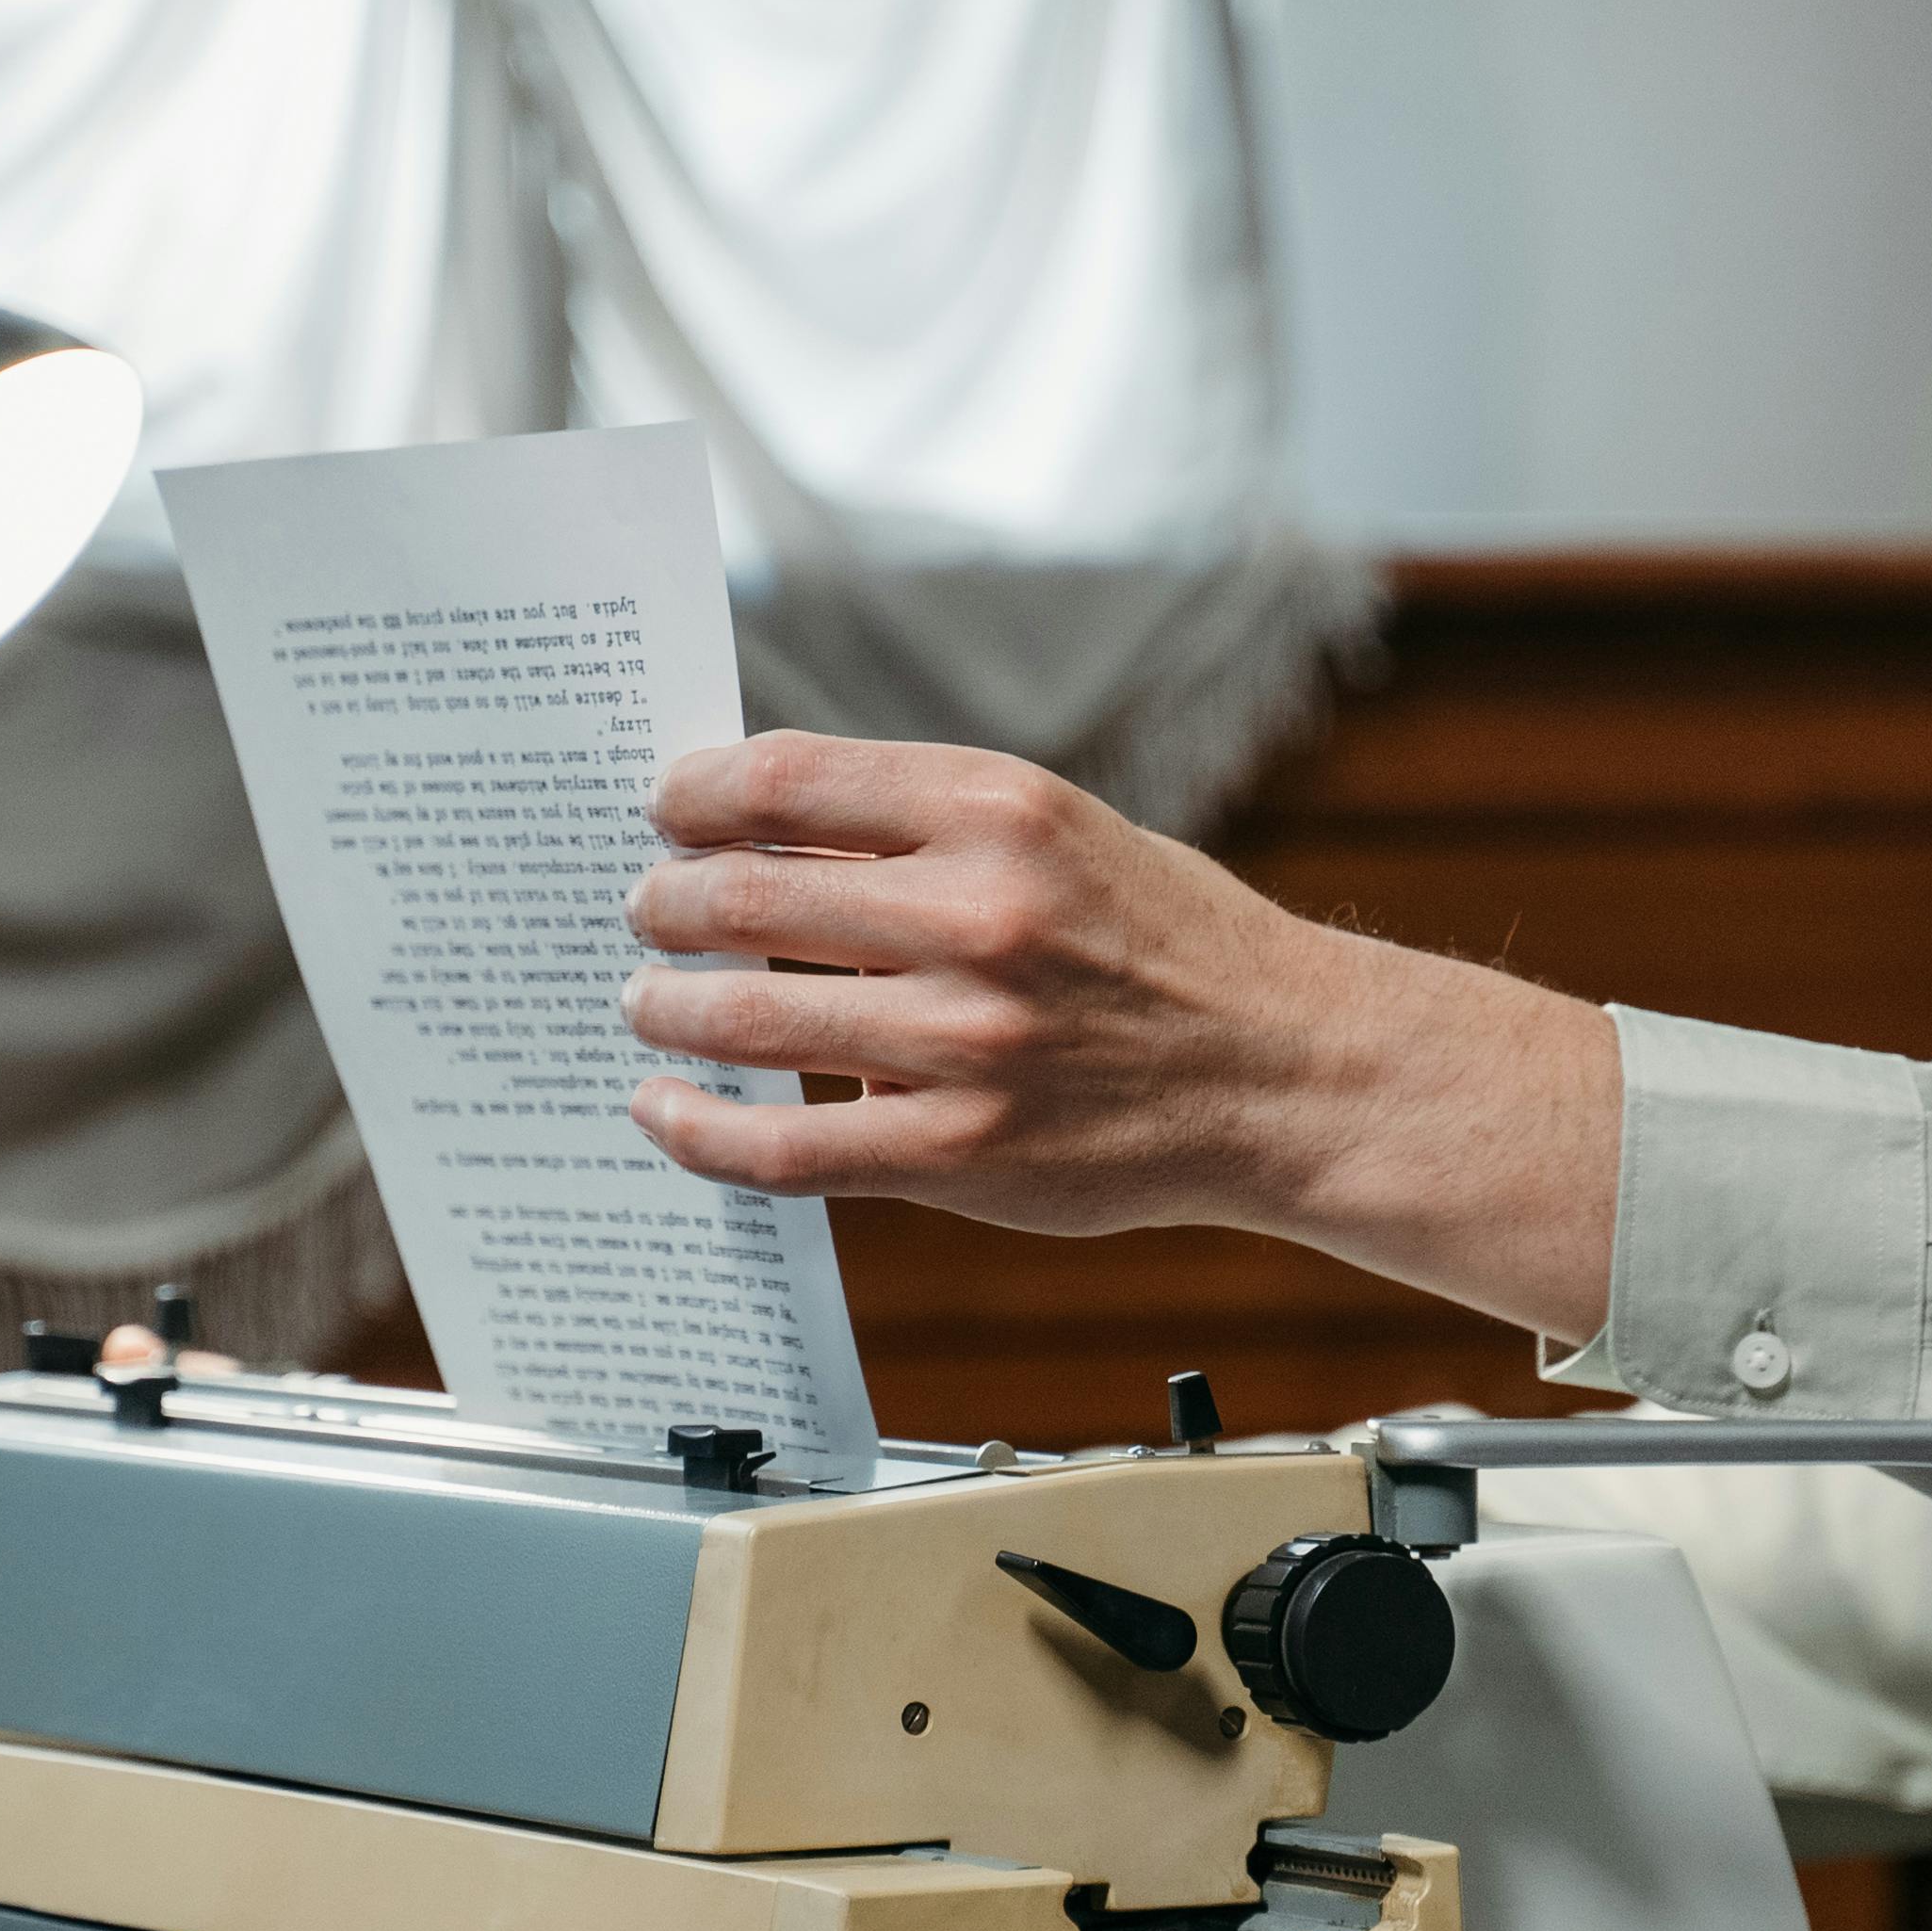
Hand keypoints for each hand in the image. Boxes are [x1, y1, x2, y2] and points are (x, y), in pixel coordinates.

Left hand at [623, 731, 1618, 1339]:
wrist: (1289, 1072)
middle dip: (664, 905)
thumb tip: (762, 831)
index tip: (665, 812)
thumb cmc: (1169, 947)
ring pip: (749, 1018)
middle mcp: (982, 916)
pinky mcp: (964, 1149)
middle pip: (747, 896)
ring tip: (646, 1004)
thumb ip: (925, 830)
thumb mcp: (1063, 835)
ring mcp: (970, 1040)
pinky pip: (785, 1147)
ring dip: (667, 1009)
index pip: (788, 781)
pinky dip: (701, 1129)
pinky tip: (668, 1111)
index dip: (694, 796)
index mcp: (1002, 812)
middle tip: (643, 913)